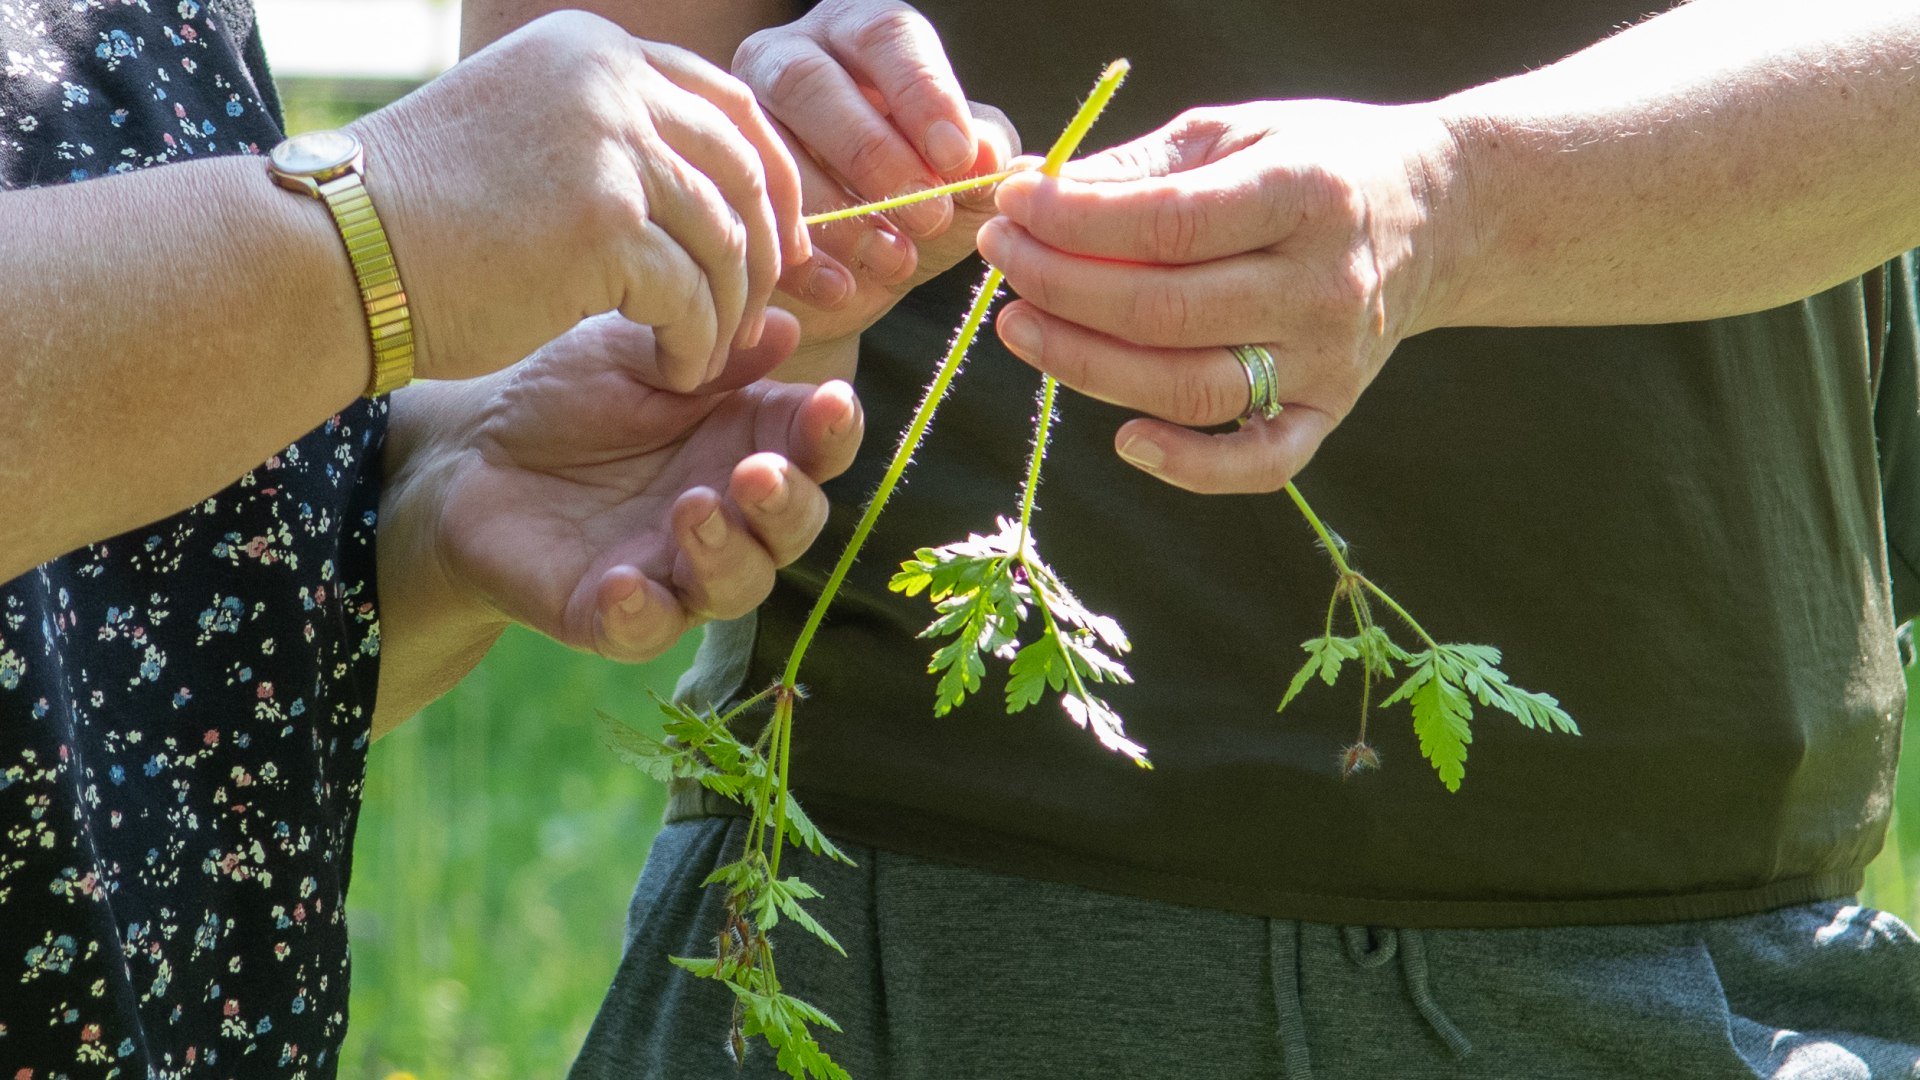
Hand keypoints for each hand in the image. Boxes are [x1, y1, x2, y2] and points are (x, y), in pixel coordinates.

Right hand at [354, 11, 806, 390]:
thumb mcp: (523, 137)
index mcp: (592, 50)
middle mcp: (609, 81)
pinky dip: (696, 345)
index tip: (777, 240)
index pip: (726, 104)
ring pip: (727, 240)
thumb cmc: (418, 214)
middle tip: (761, 309)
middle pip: (742, 168)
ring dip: (728, 310)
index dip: (768, 177)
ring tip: (702, 352)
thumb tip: (704, 193)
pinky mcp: (605, 224)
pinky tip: (673, 370)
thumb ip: (605, 139)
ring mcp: (610, 147)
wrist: (334, 251)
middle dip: (767, 248)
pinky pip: (693, 298)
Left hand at [408, 312, 862, 660]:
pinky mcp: (614, 615)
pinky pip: (646, 631)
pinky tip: (624, 583)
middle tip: (756, 473)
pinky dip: (642, 613)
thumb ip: (705, 353)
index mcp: (747, 442)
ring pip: (737, 585)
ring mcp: (676, 570)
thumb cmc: (565, 397)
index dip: (834, 430)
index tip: (831, 403)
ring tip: (690, 508)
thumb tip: (783, 325)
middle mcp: (729, 515)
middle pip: (795, 527)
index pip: (816, 446)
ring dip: (726, 554)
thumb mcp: (630, 355)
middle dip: (787, 503)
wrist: (465, 454)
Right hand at [733, 1, 1017, 362]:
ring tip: (896, 260)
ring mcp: (740, 121)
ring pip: (771, 148)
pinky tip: (842, 288)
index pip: (887, 35)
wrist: (853, 280)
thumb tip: (989, 155)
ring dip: (840, 212)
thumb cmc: (915, 207)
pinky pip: (744, 214)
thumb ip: (983, 158)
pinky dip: (800, 259)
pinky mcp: (713, 187)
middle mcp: (789, 58)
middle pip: (811, 82)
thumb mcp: (960, 179)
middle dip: (873, 152)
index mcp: (860, 35)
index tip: (957, 159)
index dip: (923, 92)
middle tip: (927, 212)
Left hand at [979, 100, 1456, 493]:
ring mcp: (1330, 360)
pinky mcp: (1330, 412)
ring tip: (1019, 326)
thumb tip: (1032, 190)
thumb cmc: (1314, 161)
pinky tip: (1125, 442)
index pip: (1170, 222)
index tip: (1013, 204)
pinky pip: (1259, 464)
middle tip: (1001, 259)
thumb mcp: (1235, 132)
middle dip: (1061, 286)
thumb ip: (1140, 166)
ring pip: (1189, 388)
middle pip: (1165, 311)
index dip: (1075, 221)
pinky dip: (1190, 467)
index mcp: (1304, 193)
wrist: (1438, 213)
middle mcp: (1323, 285)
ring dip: (1087, 366)